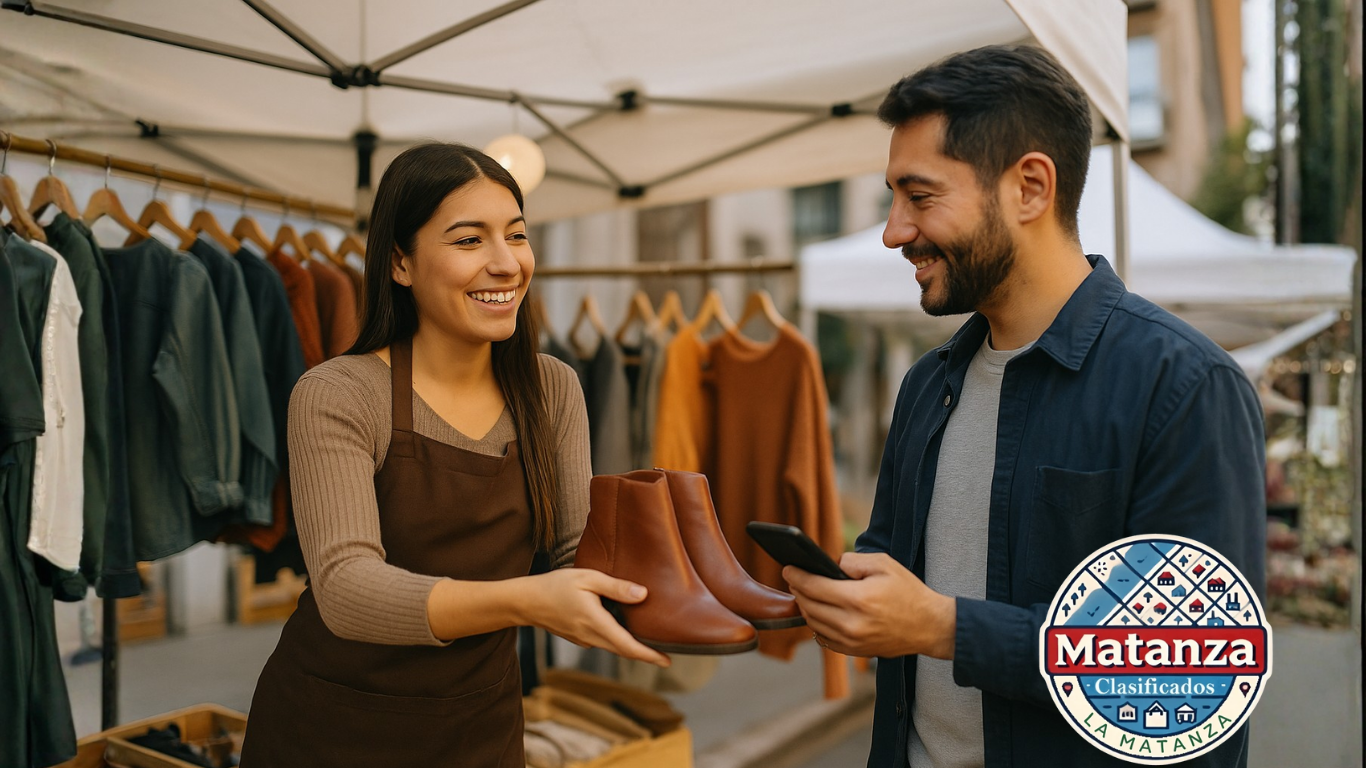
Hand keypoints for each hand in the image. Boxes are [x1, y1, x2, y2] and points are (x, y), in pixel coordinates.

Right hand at [523, 569, 670, 667]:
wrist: (526, 601)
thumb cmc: (556, 586)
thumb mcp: (588, 578)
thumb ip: (616, 587)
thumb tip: (643, 594)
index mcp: (596, 622)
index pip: (627, 645)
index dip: (648, 655)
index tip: (666, 661)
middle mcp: (591, 637)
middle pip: (624, 651)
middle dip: (645, 655)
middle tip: (666, 657)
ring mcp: (584, 640)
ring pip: (613, 647)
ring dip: (631, 648)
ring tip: (649, 644)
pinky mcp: (579, 638)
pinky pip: (602, 642)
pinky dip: (617, 640)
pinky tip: (623, 630)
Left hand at [783, 552, 955, 658]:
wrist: (930, 626)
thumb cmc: (908, 592)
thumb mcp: (883, 564)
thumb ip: (853, 560)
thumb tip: (829, 565)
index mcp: (858, 599)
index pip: (814, 587)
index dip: (796, 576)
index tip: (787, 568)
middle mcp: (852, 624)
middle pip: (809, 606)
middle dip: (798, 590)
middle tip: (794, 578)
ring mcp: (852, 641)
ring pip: (814, 623)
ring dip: (805, 607)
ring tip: (804, 593)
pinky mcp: (855, 652)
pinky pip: (824, 639)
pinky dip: (817, 625)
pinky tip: (819, 612)